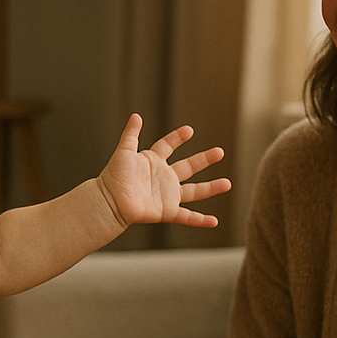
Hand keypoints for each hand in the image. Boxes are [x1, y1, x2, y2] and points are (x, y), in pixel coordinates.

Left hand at [96, 113, 229, 228]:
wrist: (109, 201)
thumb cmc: (113, 177)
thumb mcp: (123, 152)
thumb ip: (131, 134)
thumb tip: (136, 116)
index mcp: (152, 162)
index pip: (167, 146)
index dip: (177, 138)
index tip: (189, 131)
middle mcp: (163, 178)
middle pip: (188, 167)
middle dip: (204, 160)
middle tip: (220, 152)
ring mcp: (167, 195)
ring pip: (194, 191)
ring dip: (211, 188)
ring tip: (227, 183)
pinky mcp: (167, 211)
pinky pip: (187, 216)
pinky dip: (200, 220)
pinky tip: (214, 222)